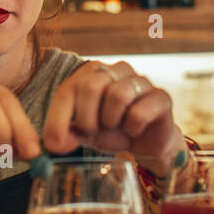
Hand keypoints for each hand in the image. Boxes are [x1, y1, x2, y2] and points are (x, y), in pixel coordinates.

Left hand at [43, 60, 184, 176]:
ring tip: (114, 127)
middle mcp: (117, 70)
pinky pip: (139, 112)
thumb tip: (52, 144)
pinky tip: (133, 130)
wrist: (145, 143)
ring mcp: (141, 81)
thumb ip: (65, 132)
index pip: (68, 89)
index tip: (55, 143)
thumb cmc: (110, 131)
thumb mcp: (82, 132)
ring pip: (117, 94)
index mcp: (92, 73)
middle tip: (91, 131)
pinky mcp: (161, 97)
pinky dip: (132, 127)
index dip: (58, 118)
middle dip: (86, 118)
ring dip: (110, 120)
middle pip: (91, 86)